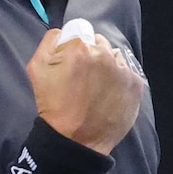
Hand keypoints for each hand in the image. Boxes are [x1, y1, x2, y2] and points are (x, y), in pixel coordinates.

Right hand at [26, 28, 143, 155]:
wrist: (75, 141)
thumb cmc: (54, 106)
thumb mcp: (36, 68)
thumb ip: (50, 41)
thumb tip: (63, 32)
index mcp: (80, 48)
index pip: (82, 33)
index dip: (76, 46)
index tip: (73, 61)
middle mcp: (105, 55)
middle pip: (99, 43)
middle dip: (92, 54)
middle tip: (84, 76)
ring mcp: (123, 70)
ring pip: (115, 57)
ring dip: (107, 65)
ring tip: (97, 86)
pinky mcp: (135, 85)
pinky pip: (127, 72)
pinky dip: (119, 79)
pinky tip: (108, 93)